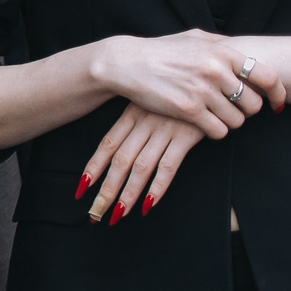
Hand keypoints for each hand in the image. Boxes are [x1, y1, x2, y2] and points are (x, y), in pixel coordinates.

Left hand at [78, 103, 206, 223]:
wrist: (208, 76)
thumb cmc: (178, 91)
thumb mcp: (152, 101)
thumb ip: (137, 122)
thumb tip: (121, 150)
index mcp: (131, 113)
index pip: (107, 144)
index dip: (94, 167)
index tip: (82, 187)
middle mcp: (143, 122)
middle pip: (119, 161)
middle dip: (106, 189)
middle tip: (95, 213)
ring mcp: (164, 129)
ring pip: (140, 167)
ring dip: (127, 193)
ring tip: (117, 215)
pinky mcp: (186, 135)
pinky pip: (168, 166)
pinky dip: (157, 186)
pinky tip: (149, 204)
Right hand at [87, 30, 284, 137]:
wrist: (126, 63)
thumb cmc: (160, 50)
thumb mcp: (193, 37)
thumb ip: (222, 44)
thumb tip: (246, 50)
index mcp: (222, 52)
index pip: (267, 76)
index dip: (277, 94)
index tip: (277, 104)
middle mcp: (216, 71)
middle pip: (253, 104)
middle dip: (246, 111)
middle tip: (233, 110)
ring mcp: (203, 91)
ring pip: (237, 121)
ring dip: (228, 122)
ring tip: (214, 116)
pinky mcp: (189, 110)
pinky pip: (219, 131)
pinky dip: (215, 131)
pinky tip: (203, 124)